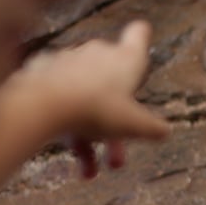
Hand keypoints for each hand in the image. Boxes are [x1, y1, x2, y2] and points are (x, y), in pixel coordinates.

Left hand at [15, 20, 169, 176]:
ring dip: (88, 133)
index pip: (138, 36)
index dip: (141, 38)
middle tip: (116, 157)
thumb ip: (153, 128)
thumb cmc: (95, 109)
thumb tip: (165, 131)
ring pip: (84, 96)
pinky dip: (61, 119)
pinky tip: (60, 140)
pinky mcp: (40, 73)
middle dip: (115, 122)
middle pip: (112, 82)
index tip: (141, 35)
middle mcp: (96, 53)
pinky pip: (56, 97)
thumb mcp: (134, 125)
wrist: (43, 105)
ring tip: (88, 169)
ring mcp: (66, 61)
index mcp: (125, 59)